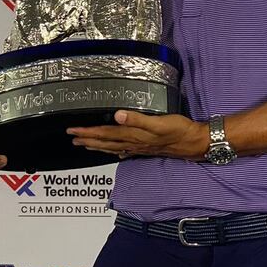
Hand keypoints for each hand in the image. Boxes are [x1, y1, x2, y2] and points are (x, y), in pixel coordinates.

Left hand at [67, 111, 208, 160]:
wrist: (194, 142)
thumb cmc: (178, 130)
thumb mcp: (159, 122)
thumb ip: (137, 118)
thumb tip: (117, 115)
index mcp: (133, 135)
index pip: (105, 134)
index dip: (88, 132)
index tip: (73, 131)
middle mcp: (133, 143)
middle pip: (105, 142)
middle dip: (87, 140)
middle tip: (72, 138)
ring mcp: (139, 147)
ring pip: (112, 147)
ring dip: (97, 146)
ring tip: (85, 145)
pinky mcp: (146, 147)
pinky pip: (123, 150)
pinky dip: (114, 150)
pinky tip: (113, 151)